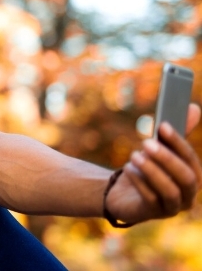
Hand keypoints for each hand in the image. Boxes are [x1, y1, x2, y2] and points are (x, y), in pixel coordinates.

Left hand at [105, 103, 201, 224]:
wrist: (125, 193)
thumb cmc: (148, 168)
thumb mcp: (160, 149)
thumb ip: (176, 134)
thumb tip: (193, 107)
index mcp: (194, 177)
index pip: (191, 159)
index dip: (178, 142)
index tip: (162, 125)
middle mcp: (189, 194)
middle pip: (185, 177)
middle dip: (166, 158)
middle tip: (146, 141)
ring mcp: (172, 206)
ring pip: (169, 190)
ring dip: (151, 170)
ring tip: (134, 155)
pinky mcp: (154, 213)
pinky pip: (149, 198)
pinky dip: (139, 181)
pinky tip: (127, 168)